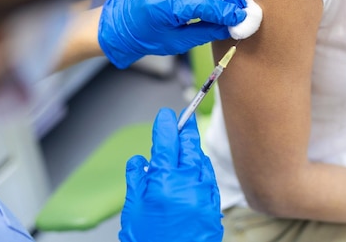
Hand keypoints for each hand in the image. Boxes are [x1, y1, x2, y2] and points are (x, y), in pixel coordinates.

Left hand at [98, 0, 245, 68]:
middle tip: (238, 11)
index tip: (240, 17)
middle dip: (224, 0)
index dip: (225, 11)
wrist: (121, 26)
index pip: (203, 4)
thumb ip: (206, 32)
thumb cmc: (146, 38)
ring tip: (222, 4)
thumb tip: (229, 26)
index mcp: (164, 6)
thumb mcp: (178, 42)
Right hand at [119, 108, 223, 241]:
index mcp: (164, 181)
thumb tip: (140, 161)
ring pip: (201, 161)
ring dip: (193, 150)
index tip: (165, 116)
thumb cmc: (149, 240)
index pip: (167, 141)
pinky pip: (208, 179)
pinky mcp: (213, 206)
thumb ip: (136, 178)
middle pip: (189, 145)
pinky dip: (201, 170)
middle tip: (183, 118)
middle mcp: (188, 184)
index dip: (166, 124)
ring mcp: (204, 194)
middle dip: (186, 130)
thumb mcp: (132, 208)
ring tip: (186, 145)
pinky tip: (195, 170)